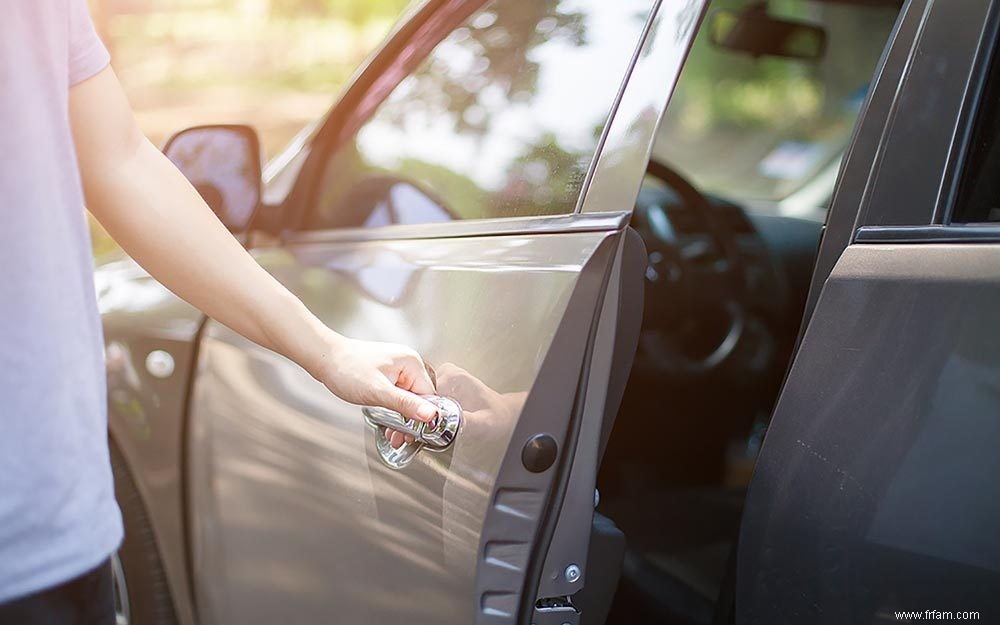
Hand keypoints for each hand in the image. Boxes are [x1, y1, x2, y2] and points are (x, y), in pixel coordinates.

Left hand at [312, 334, 437, 446]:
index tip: (415, 434)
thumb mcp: (378, 392)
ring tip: (394, 436)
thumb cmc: (347, 370)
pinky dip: (395, 410)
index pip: (429, 395)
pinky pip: (398, 395)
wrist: (324, 359)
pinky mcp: (388, 374)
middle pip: (420, 398)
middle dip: (411, 421)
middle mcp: (408, 363)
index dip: (423, 417)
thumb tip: (430, 414)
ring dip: (402, 418)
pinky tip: (389, 423)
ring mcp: (398, 368)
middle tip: (401, 438)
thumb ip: (405, 404)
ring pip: (408, 399)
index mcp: (411, 363)